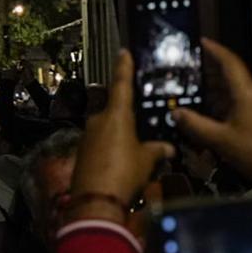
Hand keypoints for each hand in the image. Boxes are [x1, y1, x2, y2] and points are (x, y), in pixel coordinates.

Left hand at [68, 51, 172, 220]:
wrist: (94, 200)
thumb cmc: (124, 173)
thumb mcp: (147, 161)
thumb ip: (157, 150)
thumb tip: (169, 148)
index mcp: (115, 115)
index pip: (121, 84)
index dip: (124, 67)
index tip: (123, 52)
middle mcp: (98, 119)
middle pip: (112, 106)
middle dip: (124, 109)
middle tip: (139, 111)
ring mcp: (88, 135)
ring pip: (106, 124)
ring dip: (119, 129)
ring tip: (136, 139)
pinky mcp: (83, 150)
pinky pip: (100, 140)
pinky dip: (112, 143)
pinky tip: (123, 154)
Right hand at [174, 39, 251, 189]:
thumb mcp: (221, 140)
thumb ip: (195, 125)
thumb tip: (175, 112)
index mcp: (247, 92)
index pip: (229, 62)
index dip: (214, 49)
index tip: (199, 41)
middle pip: (230, 75)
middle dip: (209, 73)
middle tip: (186, 72)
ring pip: (235, 90)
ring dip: (216, 92)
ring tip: (193, 94)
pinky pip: (241, 102)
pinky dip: (225, 104)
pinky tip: (211, 115)